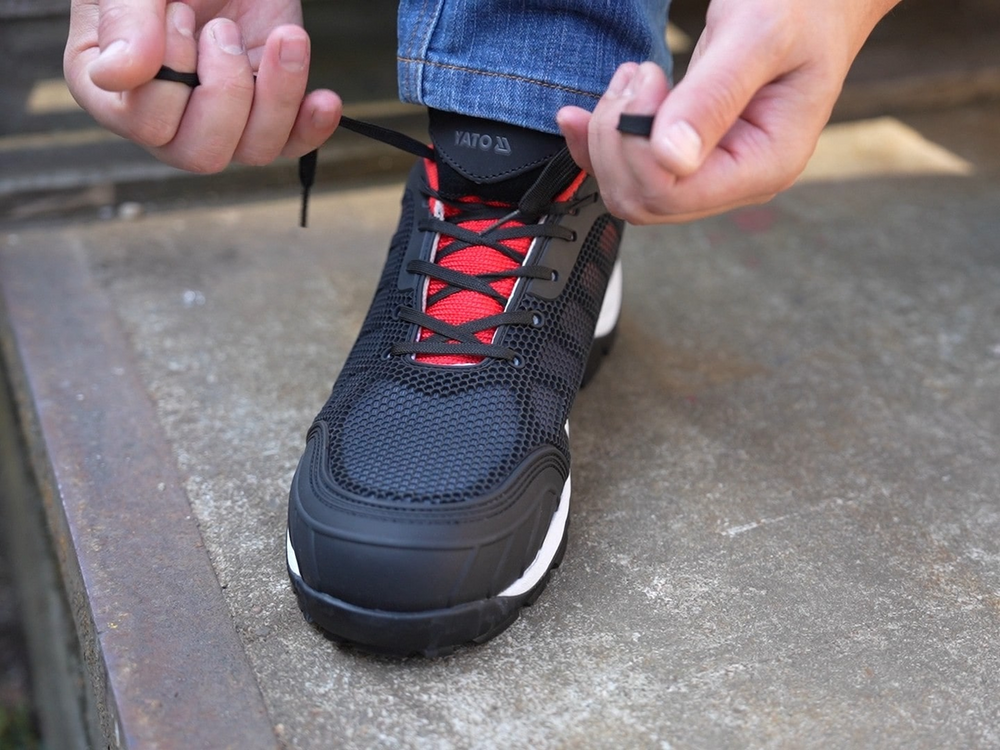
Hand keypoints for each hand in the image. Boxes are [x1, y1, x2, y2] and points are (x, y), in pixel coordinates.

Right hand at [64, 0, 341, 172]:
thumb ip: (126, 21)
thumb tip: (116, 76)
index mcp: (110, 90)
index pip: (145, 124)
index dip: (173, 72)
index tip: (181, 14)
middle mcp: (163, 118)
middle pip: (202, 154)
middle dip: (224, 89)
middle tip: (220, 29)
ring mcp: (219, 120)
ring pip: (254, 150)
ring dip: (275, 94)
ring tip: (276, 37)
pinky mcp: (266, 112)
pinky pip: (292, 144)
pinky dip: (311, 125)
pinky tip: (324, 99)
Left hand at [557, 0, 900, 223]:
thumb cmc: (803, 3)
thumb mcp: (759, 34)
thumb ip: (714, 96)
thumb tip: (672, 159)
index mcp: (765, 164)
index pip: (671, 194)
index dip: (637, 145)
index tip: (649, 81)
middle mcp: (736, 179)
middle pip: (642, 201)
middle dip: (618, 141)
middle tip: (639, 77)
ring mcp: (710, 170)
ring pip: (628, 189)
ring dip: (610, 136)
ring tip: (635, 78)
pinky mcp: (687, 154)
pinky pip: (628, 172)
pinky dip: (598, 144)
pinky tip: (583, 114)